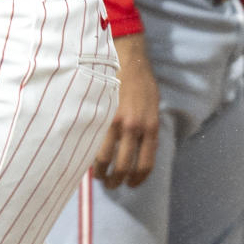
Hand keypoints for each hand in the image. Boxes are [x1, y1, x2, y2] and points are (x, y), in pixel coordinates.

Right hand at [91, 33, 159, 188]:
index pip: (146, 165)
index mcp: (151, 128)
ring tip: (99, 176)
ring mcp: (116, 121)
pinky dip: (91, 154)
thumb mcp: (154, 108)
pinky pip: (94, 142)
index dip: (138, 180)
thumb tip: (141, 151)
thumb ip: (149, 130)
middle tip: (112, 184)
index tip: (131, 185)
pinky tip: (88, 158)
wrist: (128, 58)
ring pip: (106, 158)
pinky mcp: (101, 114)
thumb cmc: (142, 82)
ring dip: (102, 172)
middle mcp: (135, 128)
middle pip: (124, 166)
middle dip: (117, 181)